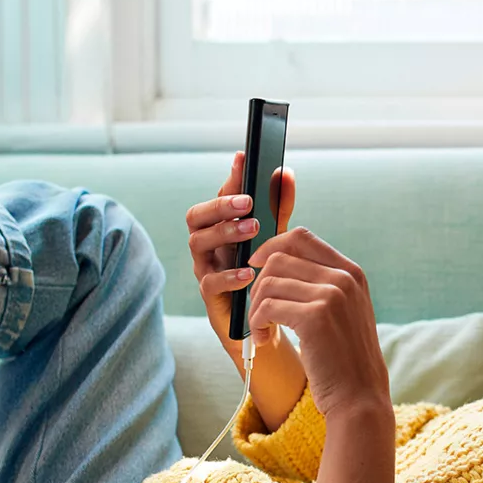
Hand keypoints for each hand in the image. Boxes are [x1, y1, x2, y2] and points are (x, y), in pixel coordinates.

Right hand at [186, 151, 296, 356]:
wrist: (267, 324)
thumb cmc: (266, 275)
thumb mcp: (276, 239)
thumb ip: (278, 208)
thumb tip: (285, 173)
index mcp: (222, 227)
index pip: (220, 196)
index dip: (230, 178)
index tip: (244, 158)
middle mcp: (209, 245)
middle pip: (197, 217)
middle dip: (220, 205)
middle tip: (247, 202)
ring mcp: (206, 269)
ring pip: (197, 243)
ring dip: (224, 232)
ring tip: (251, 229)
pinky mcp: (210, 296)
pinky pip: (209, 282)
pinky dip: (228, 275)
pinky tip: (247, 272)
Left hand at [248, 227, 390, 418]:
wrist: (359, 397)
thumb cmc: (344, 360)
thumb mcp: (343, 313)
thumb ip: (322, 286)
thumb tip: (277, 264)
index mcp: (351, 273)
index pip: (302, 237)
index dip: (271, 246)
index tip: (256, 267)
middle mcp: (344, 279)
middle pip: (279, 258)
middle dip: (258, 284)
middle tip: (257, 312)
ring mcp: (332, 295)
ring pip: (269, 282)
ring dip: (255, 307)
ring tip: (259, 330)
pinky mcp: (315, 317)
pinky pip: (267, 307)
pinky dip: (256, 323)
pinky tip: (261, 340)